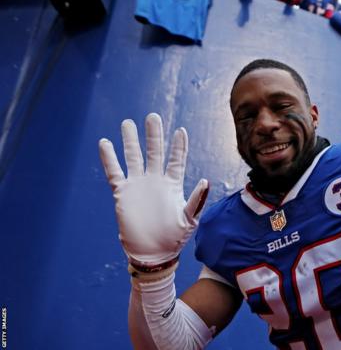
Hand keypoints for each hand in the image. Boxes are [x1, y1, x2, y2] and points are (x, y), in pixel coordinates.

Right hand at [99, 113, 208, 266]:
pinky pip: (114, 172)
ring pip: (133, 157)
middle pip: (154, 152)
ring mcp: (138, 185)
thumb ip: (197, 200)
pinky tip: (105, 143)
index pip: (176, 159)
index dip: (179, 145)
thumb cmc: (175, 238)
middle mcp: (155, 181)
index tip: (180, 130)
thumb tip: (206, 180)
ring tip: (128, 123)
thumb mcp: (190, 220)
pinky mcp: (123, 193)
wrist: (153, 253)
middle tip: (152, 116)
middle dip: (154, 135)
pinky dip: (109, 158)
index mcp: (173, 185)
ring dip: (131, 141)